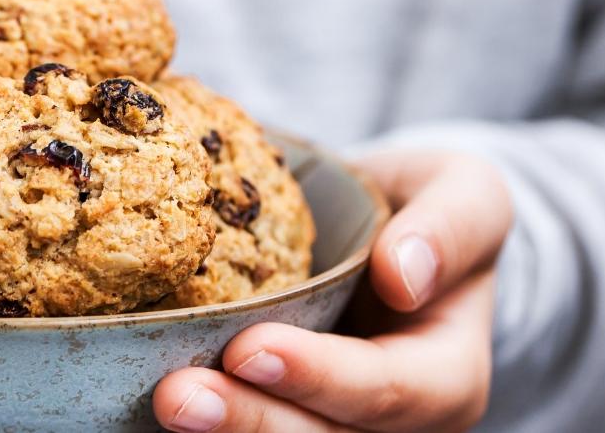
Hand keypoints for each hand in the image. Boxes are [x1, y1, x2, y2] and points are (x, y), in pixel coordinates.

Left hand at [154, 150, 511, 431]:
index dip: (320, 377)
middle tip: (176, 398)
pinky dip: (209, 431)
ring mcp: (337, 432)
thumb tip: (404, 273)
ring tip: (160, 406)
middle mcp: (396, 427)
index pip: (387, 391)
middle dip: (248, 423)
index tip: (250, 348)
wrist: (392, 242)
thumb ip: (451, 226)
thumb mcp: (465, 194)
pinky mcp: (285, 420)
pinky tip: (138, 416)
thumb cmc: (428, 215)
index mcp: (446, 378)